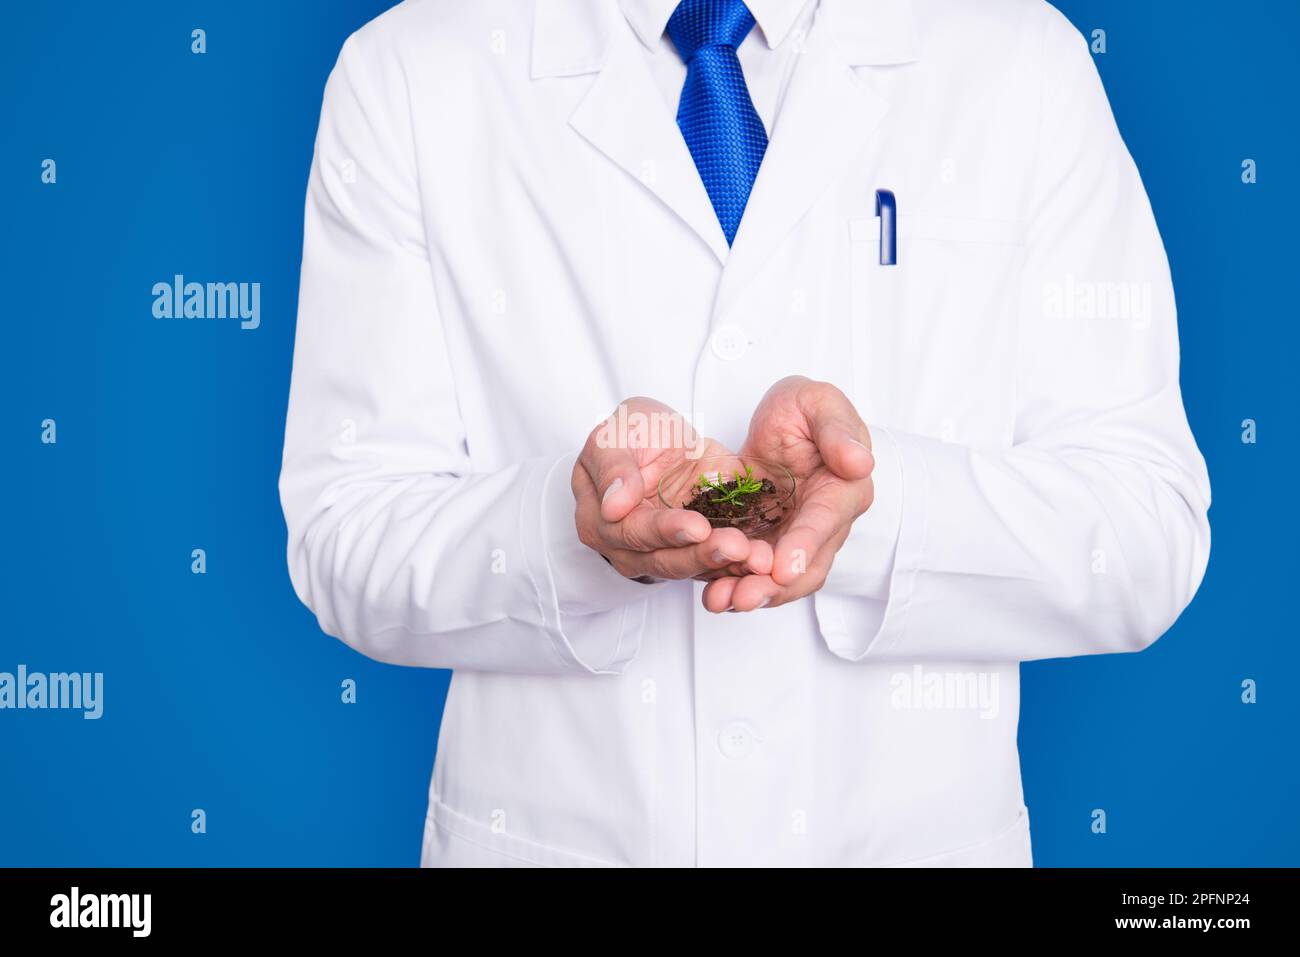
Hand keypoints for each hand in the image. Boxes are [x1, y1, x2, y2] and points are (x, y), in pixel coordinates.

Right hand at [574, 397, 774, 581]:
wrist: (668, 438)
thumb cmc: (633, 433)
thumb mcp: (616, 434)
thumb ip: (613, 467)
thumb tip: (613, 506)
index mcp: (598, 520)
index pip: (630, 532)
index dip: (664, 531)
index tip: (696, 525)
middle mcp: (627, 548)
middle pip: (663, 560)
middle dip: (701, 554)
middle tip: (735, 546)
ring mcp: (662, 555)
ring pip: (691, 568)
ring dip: (724, 563)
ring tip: (753, 555)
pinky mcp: (696, 553)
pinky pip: (717, 566)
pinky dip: (739, 564)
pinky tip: (761, 559)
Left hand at [701, 377, 874, 611]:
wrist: (779, 424)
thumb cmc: (803, 408)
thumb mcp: (818, 402)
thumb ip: (837, 430)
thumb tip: (860, 463)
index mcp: (845, 488)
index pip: (825, 521)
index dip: (804, 545)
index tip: (782, 567)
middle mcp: (827, 522)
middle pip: (806, 565)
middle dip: (775, 585)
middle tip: (743, 597)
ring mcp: (799, 538)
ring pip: (783, 578)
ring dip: (753, 593)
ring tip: (722, 601)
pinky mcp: (771, 544)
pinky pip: (757, 573)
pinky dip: (736, 584)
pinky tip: (713, 595)